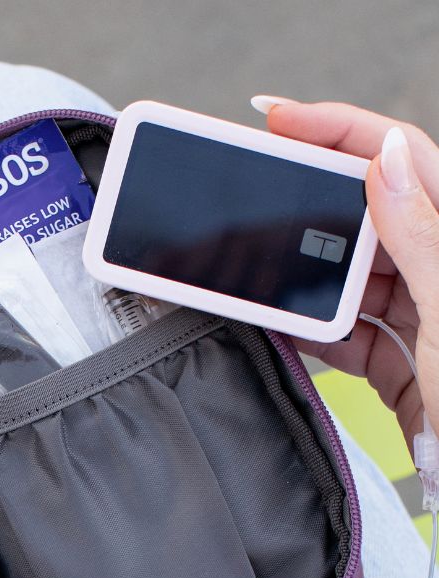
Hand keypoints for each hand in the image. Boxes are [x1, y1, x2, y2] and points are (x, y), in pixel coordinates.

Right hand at [254, 97, 438, 452]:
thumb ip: (419, 236)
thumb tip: (382, 161)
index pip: (402, 158)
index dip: (340, 129)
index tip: (282, 119)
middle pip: (365, 218)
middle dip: (309, 209)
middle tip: (256, 195)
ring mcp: (420, 315)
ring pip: (348, 279)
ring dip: (304, 278)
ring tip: (259, 267)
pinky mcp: (400, 360)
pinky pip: (345, 333)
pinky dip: (311, 331)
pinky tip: (283, 322)